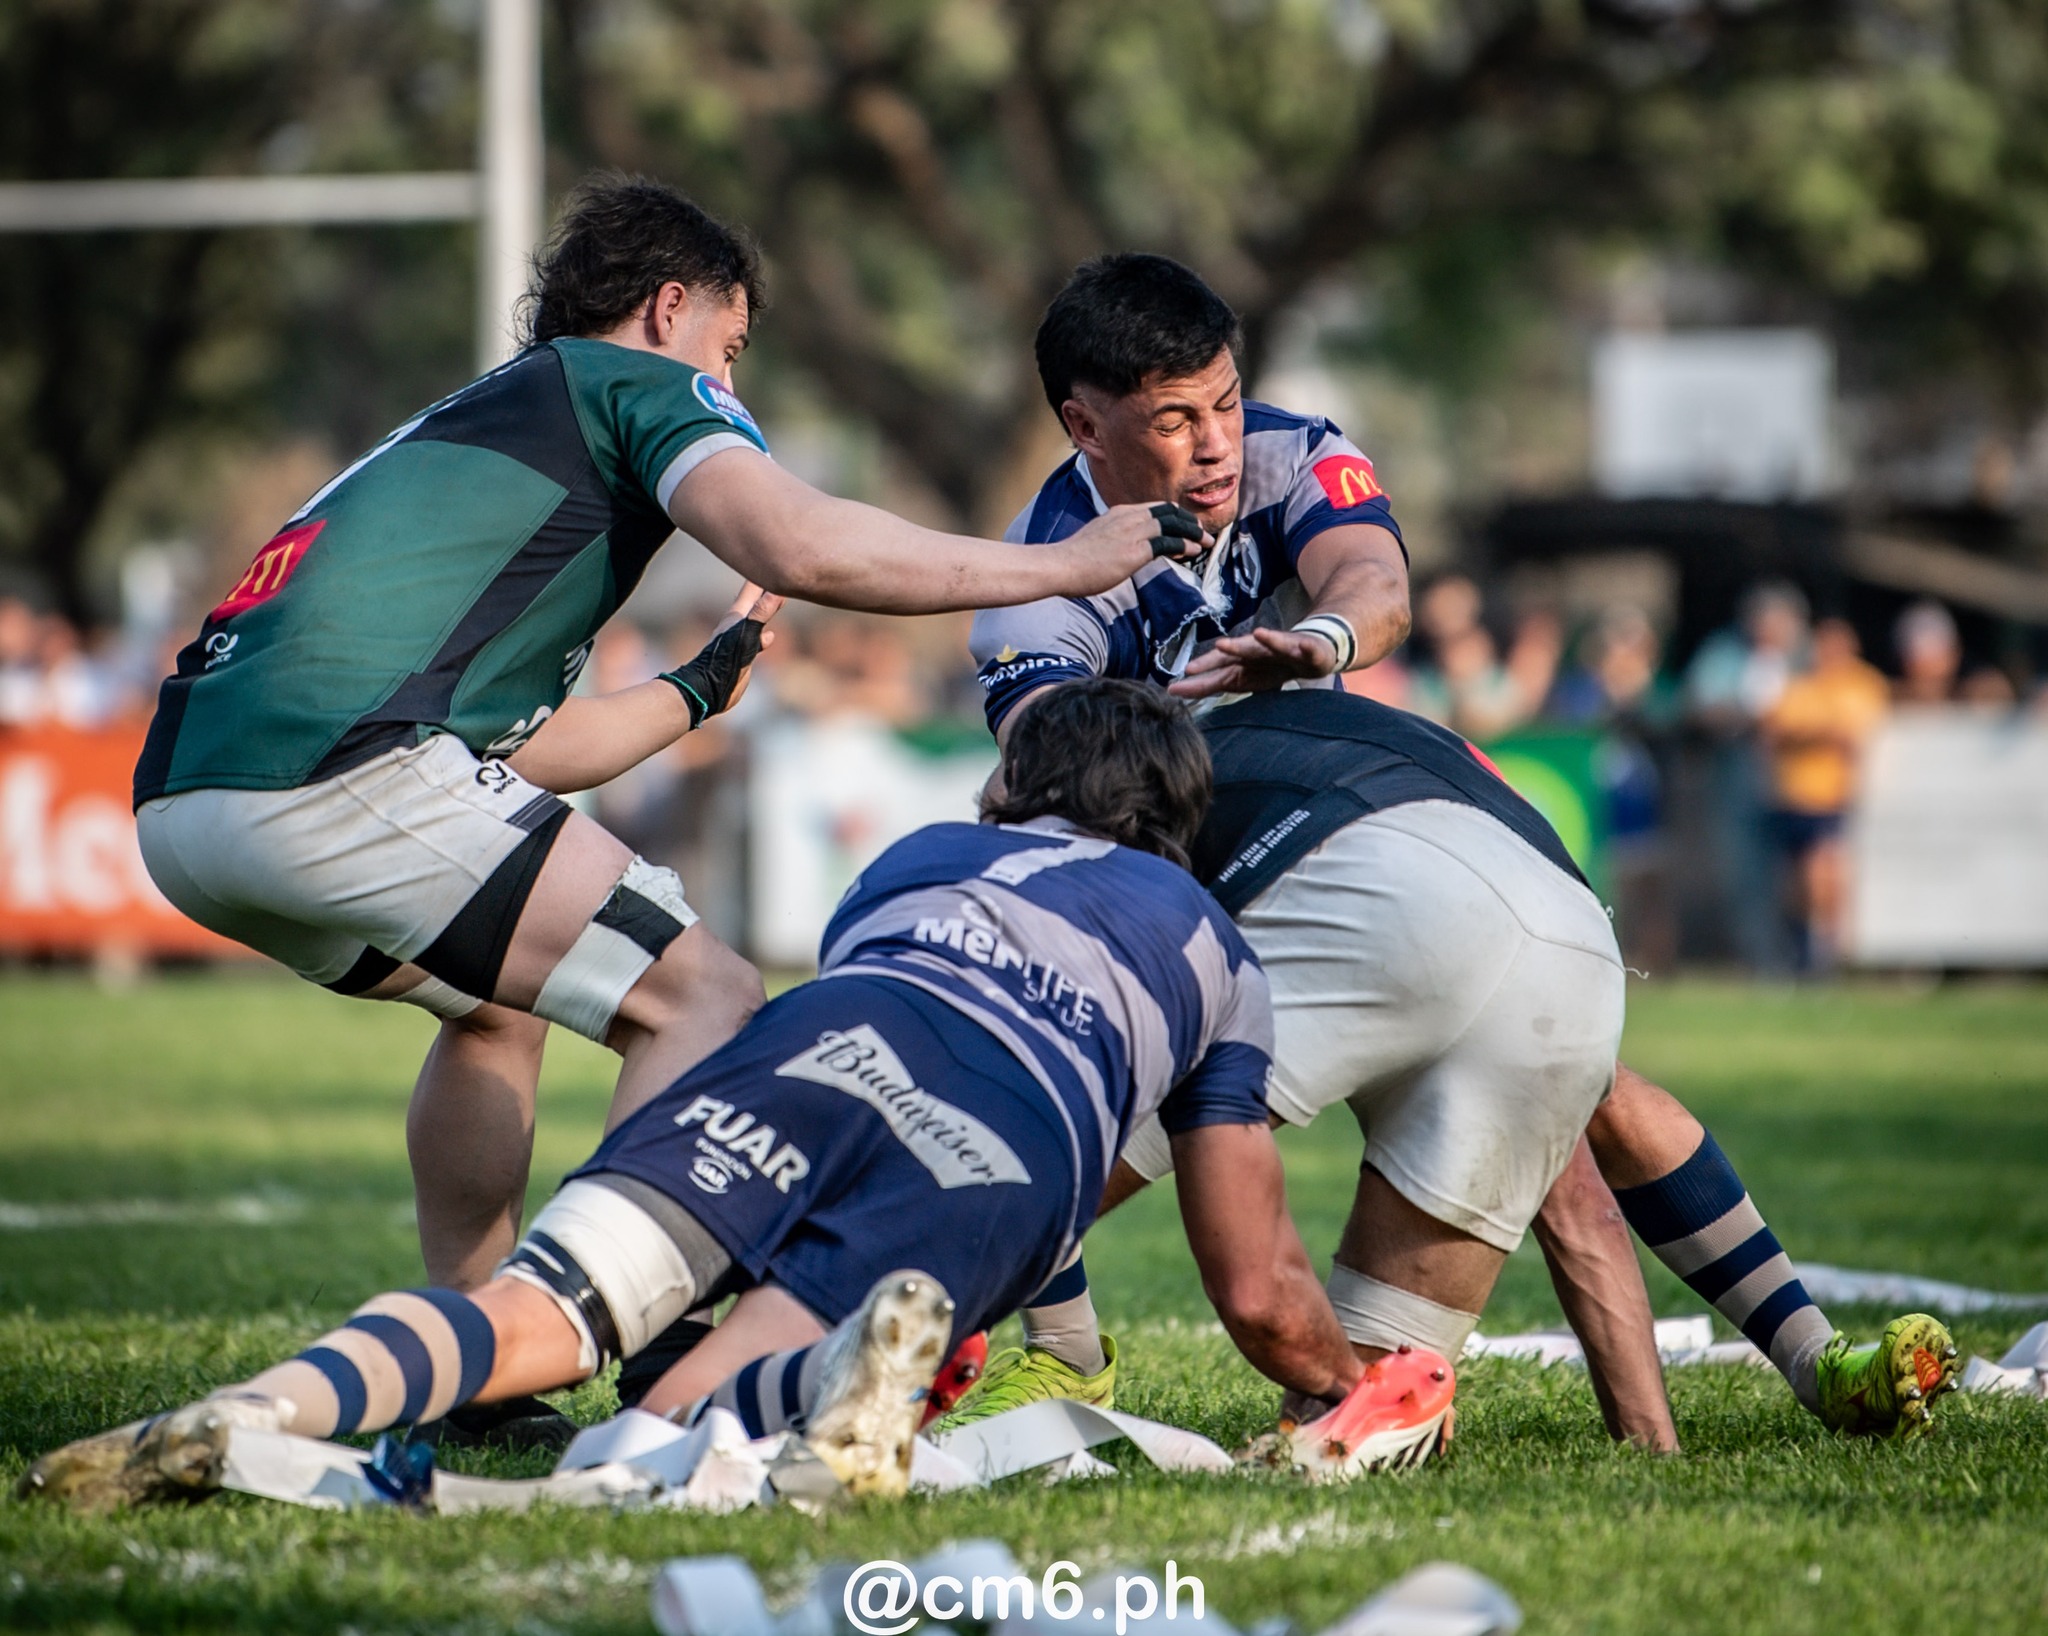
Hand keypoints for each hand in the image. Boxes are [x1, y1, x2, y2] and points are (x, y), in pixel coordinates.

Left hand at [660, 583, 782, 724]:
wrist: (709, 689)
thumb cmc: (723, 660)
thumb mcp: (746, 634)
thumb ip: (761, 613)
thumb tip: (778, 591)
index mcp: (737, 615)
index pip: (752, 587)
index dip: (762, 572)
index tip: (772, 553)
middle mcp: (739, 623)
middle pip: (755, 599)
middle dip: (766, 586)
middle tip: (776, 570)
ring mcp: (741, 639)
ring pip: (757, 618)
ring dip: (767, 609)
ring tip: (778, 599)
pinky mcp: (743, 655)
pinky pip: (758, 638)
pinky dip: (766, 633)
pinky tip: (770, 636)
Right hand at [1061, 502, 1206, 593]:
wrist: (1060, 565)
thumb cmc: (1072, 561)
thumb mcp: (1096, 542)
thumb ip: (1112, 541)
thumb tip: (1120, 552)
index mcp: (1118, 513)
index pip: (1154, 509)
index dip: (1173, 516)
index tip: (1184, 526)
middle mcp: (1128, 516)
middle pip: (1168, 511)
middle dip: (1188, 521)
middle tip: (1202, 532)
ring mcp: (1132, 531)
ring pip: (1173, 523)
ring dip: (1193, 532)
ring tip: (1207, 541)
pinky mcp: (1136, 549)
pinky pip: (1169, 543)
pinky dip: (1185, 545)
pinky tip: (1194, 551)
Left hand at [1169, 626, 1338, 699]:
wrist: (1309, 651)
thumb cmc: (1270, 666)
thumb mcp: (1241, 679)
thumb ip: (1212, 683)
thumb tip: (1175, 690)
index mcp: (1242, 661)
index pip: (1218, 667)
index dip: (1202, 673)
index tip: (1178, 684)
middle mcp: (1258, 651)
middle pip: (1243, 651)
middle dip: (1231, 650)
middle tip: (1217, 648)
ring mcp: (1282, 648)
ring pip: (1272, 644)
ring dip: (1267, 639)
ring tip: (1260, 634)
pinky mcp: (1305, 648)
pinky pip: (1305, 648)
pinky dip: (1304, 645)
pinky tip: (1303, 645)